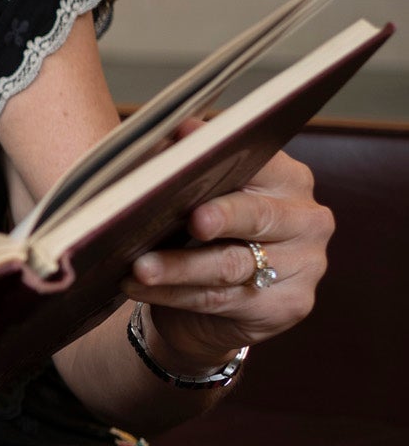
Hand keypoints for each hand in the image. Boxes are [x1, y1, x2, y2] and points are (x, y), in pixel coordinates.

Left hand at [127, 141, 330, 372]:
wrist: (211, 309)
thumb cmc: (203, 238)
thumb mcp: (197, 197)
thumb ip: (186, 167)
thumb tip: (164, 136)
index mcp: (288, 179)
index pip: (258, 162)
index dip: (222, 159)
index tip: (188, 154)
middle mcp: (306, 219)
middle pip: (256, 215)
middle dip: (220, 216)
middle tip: (192, 219)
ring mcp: (304, 265)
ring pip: (231, 264)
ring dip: (180, 266)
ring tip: (140, 266)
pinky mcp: (287, 305)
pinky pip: (221, 299)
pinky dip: (173, 294)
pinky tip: (139, 287)